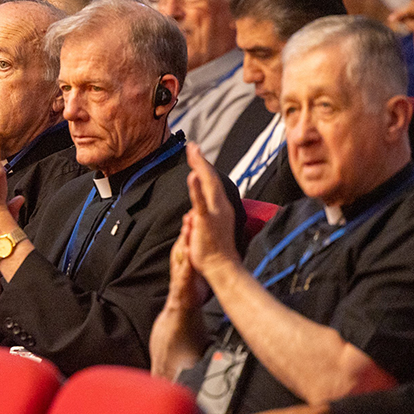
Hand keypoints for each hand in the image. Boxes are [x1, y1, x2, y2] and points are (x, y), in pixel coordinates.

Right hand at [150, 218, 210, 378]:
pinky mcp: (177, 302)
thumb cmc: (186, 330)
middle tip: (191, 216)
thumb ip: (202, 293)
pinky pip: (180, 283)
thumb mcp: (197, 306)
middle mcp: (181, 285)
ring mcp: (178, 292)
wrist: (173, 351)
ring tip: (187, 229)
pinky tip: (187, 258)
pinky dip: (183, 269)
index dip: (192, 239)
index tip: (197, 222)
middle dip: (186, 236)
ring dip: (182, 246)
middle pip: (182, 255)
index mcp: (187, 284)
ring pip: (179, 264)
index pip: (189, 257)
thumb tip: (220, 286)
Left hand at [184, 142, 240, 278]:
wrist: (222, 267)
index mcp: (220, 207)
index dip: (203, 166)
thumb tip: (191, 214)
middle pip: (210, 178)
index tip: (195, 152)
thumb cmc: (214, 251)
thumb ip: (199, 218)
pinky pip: (200, 202)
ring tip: (193, 151)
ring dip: (200, 166)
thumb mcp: (205, 229)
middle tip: (192, 145)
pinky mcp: (206, 220)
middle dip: (201, 160)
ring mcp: (215, 212)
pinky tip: (192, 175)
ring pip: (208, 184)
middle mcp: (220, 206)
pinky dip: (196, 188)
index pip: (210, 182)